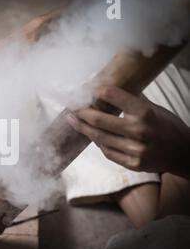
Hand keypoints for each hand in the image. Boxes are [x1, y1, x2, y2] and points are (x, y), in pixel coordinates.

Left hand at [66, 85, 189, 178]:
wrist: (182, 153)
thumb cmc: (166, 126)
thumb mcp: (154, 108)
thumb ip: (132, 99)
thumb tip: (109, 84)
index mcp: (144, 112)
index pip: (113, 95)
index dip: (96, 90)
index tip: (84, 89)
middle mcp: (138, 131)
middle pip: (99, 120)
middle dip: (81, 112)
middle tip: (70, 106)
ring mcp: (134, 150)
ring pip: (99, 138)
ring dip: (82, 128)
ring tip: (72, 120)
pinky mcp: (131, 163)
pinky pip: (106, 151)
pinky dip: (97, 142)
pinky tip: (90, 134)